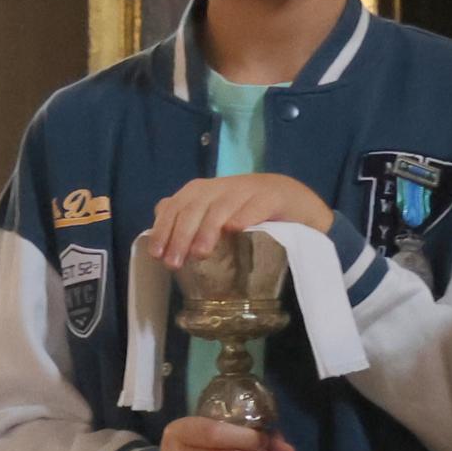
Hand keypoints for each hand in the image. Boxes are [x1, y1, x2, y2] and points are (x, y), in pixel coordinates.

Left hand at [142, 170, 334, 267]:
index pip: (176, 205)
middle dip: (181, 235)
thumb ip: (187, 220)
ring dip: (208, 229)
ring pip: (222, 206)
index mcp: (204, 191)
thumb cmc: (248, 213)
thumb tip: (157, 233)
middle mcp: (223, 187)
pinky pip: (257, 204)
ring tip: (201, 253)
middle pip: (195, 206)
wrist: (294, 201)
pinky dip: (245, 216)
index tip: (157, 255)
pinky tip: (236, 230)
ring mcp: (249, 189)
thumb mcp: (214, 215)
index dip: (164, 228)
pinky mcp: (274, 196)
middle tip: (175, 263)